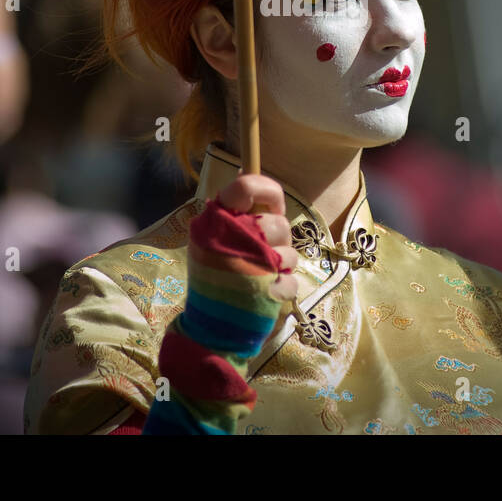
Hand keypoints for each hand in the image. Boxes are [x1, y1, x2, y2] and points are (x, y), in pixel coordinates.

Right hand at [215, 174, 300, 303]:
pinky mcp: (266, 292)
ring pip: (290, 252)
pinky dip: (282, 290)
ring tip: (263, 277)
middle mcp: (232, 239)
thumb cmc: (216, 277)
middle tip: (263, 252)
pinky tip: (265, 295)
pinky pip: (291, 280)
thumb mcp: (213, 238)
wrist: (210, 329)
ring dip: (281, 266)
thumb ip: (235, 211)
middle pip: (277, 223)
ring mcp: (250, 266)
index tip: (267, 203)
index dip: (264, 189)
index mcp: (216, 222)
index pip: (247, 187)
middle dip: (277, 240)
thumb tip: (248, 172)